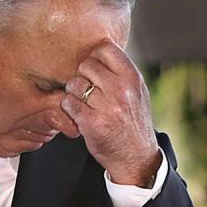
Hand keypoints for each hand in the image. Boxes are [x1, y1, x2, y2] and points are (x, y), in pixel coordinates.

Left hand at [61, 41, 160, 186]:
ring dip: (74, 93)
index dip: (95, 57)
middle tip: (88, 90)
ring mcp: (107, 107)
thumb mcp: (138, 92)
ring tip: (84, 103)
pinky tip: (78, 114)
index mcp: (133, 78)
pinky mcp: (92, 123)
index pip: (104, 48)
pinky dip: (69, 108)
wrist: (136, 157)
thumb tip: (99, 48)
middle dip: (82, 76)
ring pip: (74, 84)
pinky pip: (68, 103)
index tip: (95, 70)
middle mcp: (121, 90)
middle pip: (86, 65)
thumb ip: (121, 71)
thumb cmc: (133, 122)